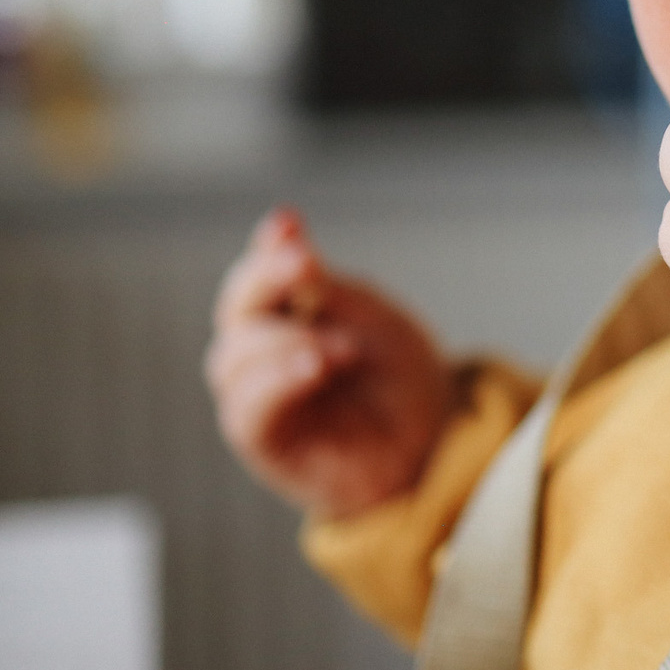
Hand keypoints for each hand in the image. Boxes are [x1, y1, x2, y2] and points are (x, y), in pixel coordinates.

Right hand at [205, 208, 452, 519]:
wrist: (437, 443)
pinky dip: (277, 381)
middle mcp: (264, 355)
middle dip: (265, 281)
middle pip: (236, 312)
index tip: (289, 225)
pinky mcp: (265, 443)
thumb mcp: (372, 316)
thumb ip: (323, 285)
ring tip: (341, 346)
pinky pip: (248, 411)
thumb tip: (283, 231)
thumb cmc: (403, 380)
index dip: (267, 250)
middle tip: (304, 265)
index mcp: (287, 317)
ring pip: (232, 359)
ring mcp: (260, 398)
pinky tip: (314, 366)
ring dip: (282, 341)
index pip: (259, 277)